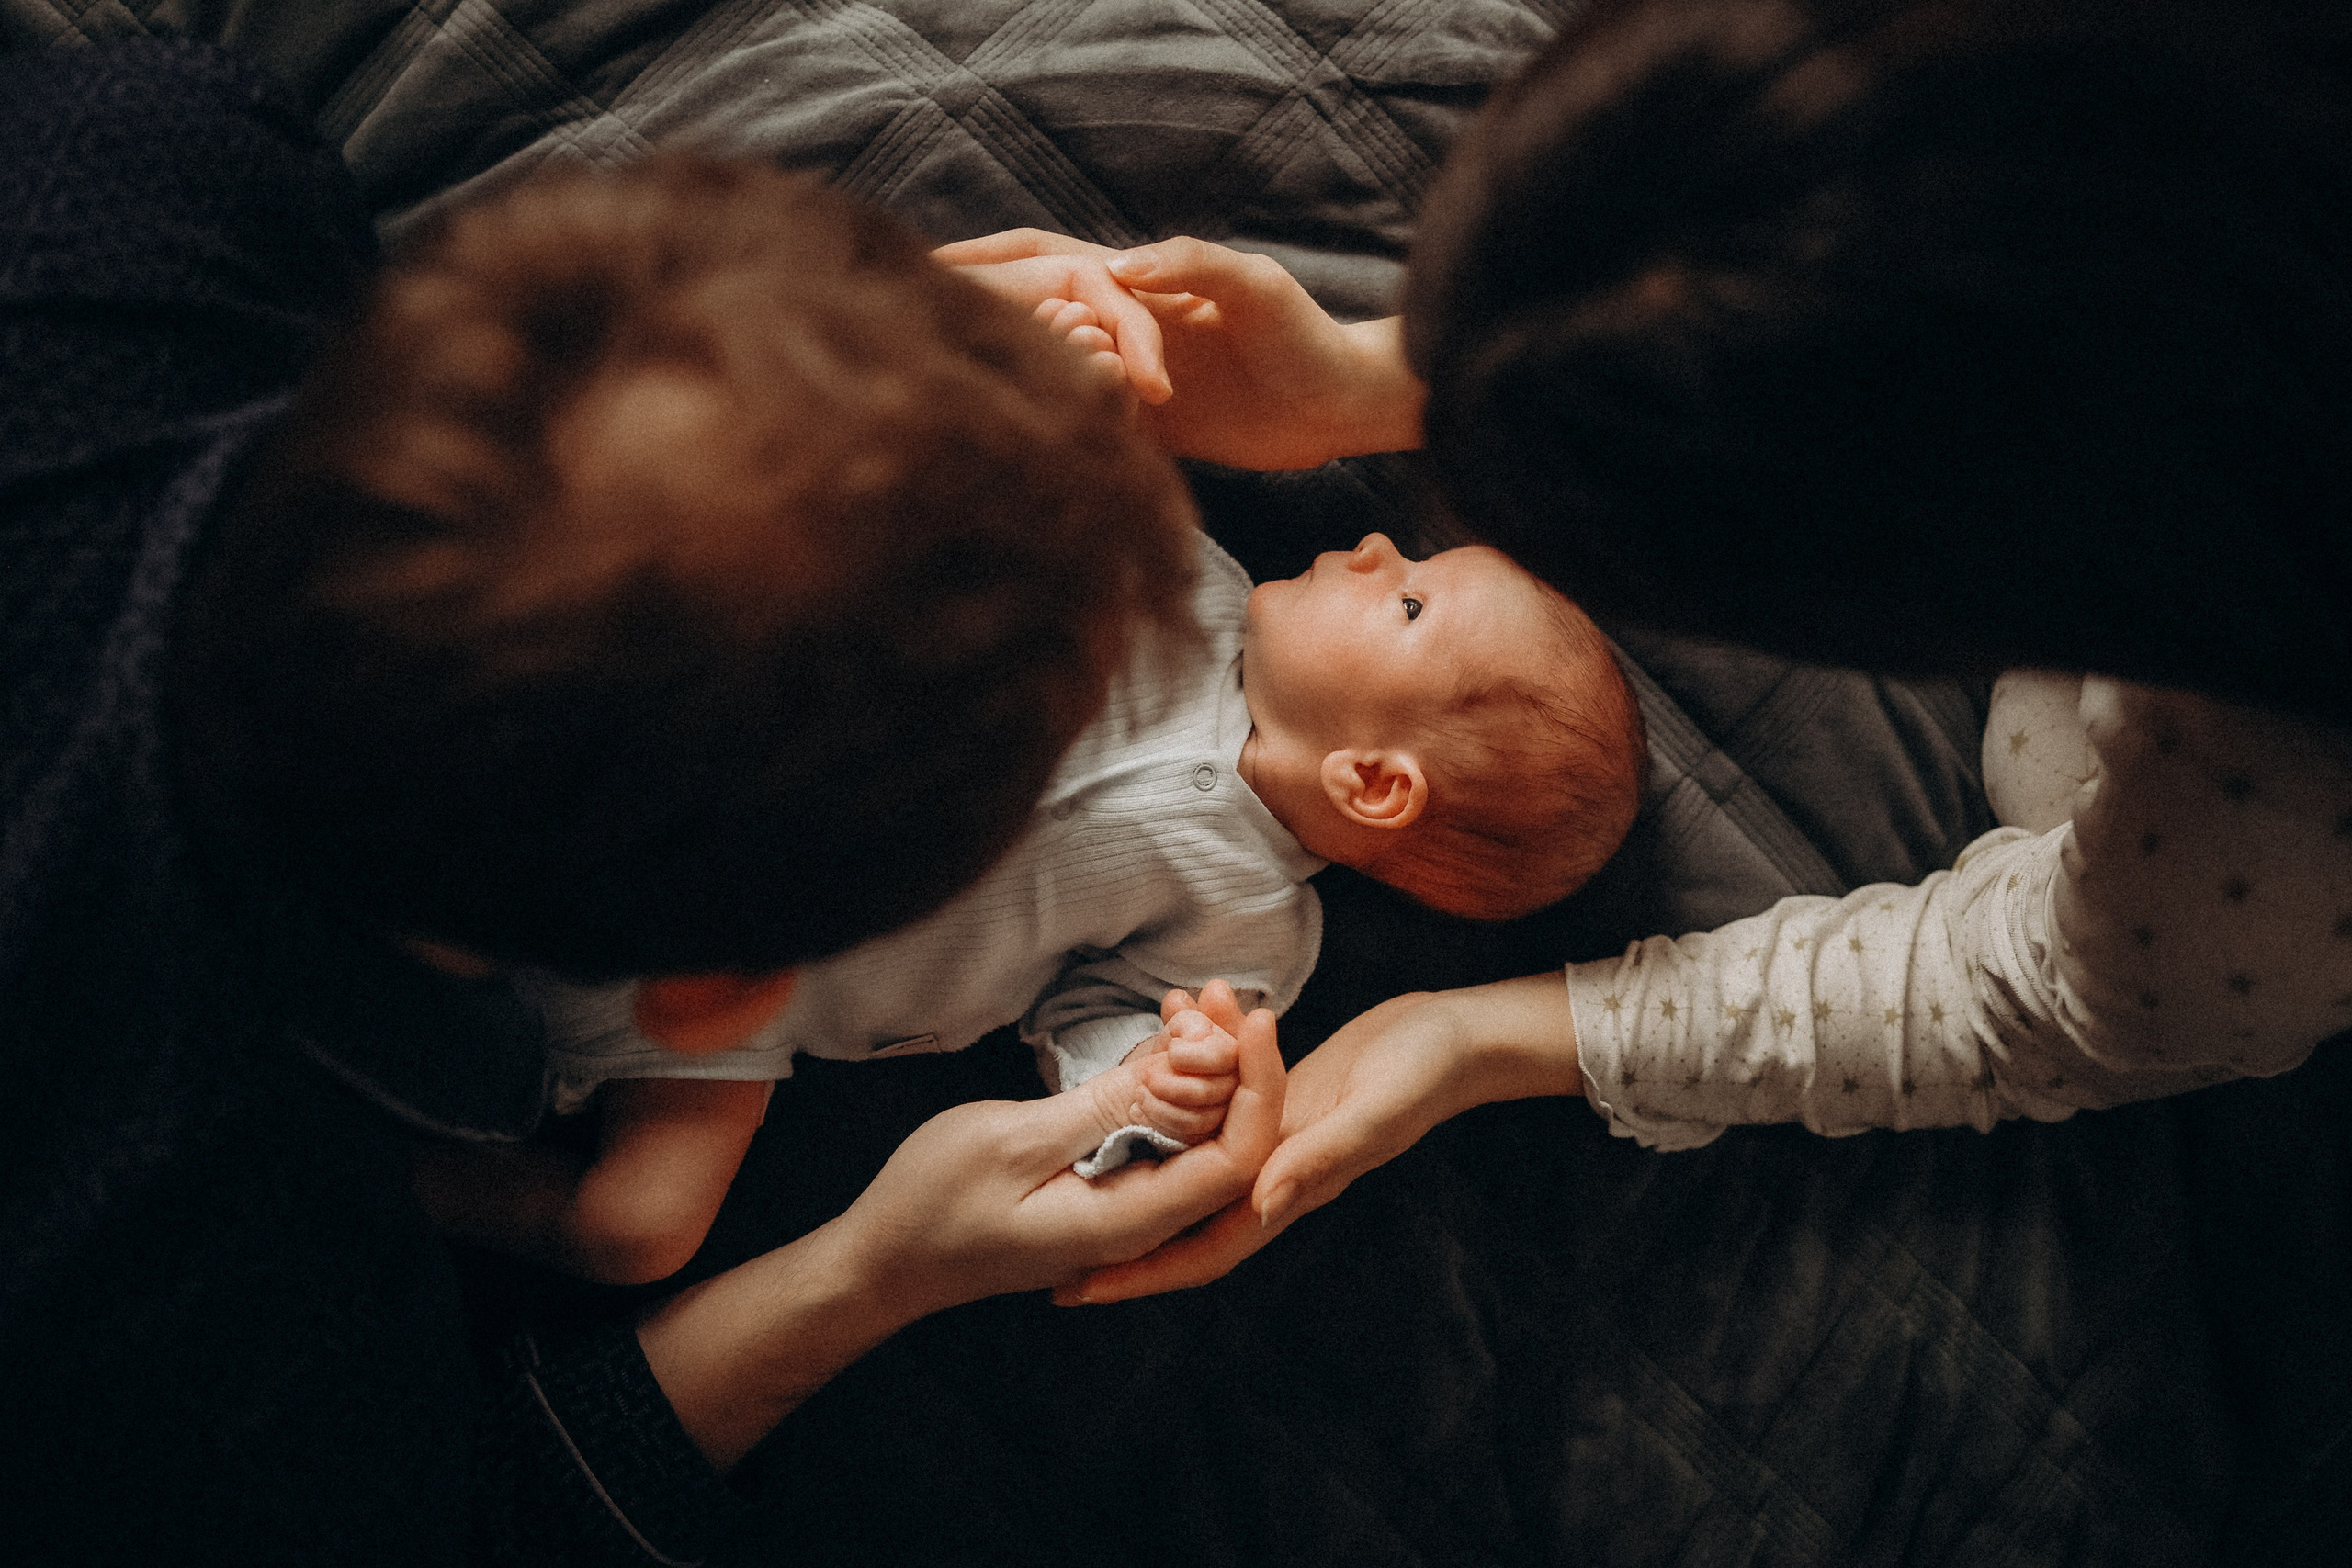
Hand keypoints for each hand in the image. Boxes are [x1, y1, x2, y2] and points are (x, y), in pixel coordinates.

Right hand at [638, 979, 1282, 1467]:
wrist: (884, 1260)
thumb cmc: (932, 1207)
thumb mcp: (1012, 1143)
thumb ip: (1101, 1109)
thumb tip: (1182, 1067)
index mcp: (1130, 1220)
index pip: (1236, 1160)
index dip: (1257, 1086)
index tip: (1252, 1020)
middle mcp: (1141, 1220)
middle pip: (1225, 1143)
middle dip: (1235, 1064)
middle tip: (1219, 992)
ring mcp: (1123, 1205)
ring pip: (1192, 1134)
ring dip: (1202, 1067)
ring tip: (1194, 998)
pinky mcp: (1103, 1185)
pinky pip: (1155, 1135)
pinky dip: (1164, 1084)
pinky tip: (1163, 1033)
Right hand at [936, 229, 1424, 469]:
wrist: (1345, 407)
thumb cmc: (1308, 336)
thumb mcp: (1254, 287)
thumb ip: (1190, 267)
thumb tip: (1111, 268)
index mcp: (1140, 285)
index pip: (1046, 260)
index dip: (989, 261)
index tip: (930, 270)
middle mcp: (1126, 329)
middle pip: (1033, 316)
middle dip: (983, 324)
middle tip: (931, 342)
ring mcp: (1133, 380)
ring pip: (1053, 375)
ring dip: (1025, 385)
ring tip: (989, 407)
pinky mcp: (1154, 429)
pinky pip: (1087, 428)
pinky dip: (1061, 434)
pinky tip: (1024, 452)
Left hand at [1059, 974, 1579, 1304]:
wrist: (1455, 1035)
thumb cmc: (1423, 1072)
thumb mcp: (1373, 1112)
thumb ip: (1321, 1157)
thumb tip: (1263, 1202)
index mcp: (1290, 1188)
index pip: (1203, 1249)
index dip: (1140, 1273)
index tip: (1078, 1289)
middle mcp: (1273, 1173)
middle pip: (1181, 1214)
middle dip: (1116, 1227)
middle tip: (1043, 1236)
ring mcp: (1273, 1137)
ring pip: (1187, 1157)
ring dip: (1136, 1145)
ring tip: (1070, 1148)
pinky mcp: (1275, 1099)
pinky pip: (1209, 1108)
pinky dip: (1172, 1088)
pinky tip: (1139, 1063)